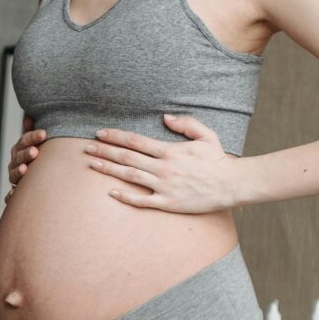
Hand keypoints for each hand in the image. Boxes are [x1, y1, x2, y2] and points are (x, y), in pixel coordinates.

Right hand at [3, 125, 46, 203]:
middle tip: (35, 152)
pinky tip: (12, 196)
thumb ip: (37, 130)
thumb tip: (30, 117)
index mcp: (21, 148)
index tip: (44, 134)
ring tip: (24, 169)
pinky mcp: (16, 193)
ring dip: (18, 171)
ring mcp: (15, 177)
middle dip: (25, 154)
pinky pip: (10, 195)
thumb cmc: (43, 154)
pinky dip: (10, 196)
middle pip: (18, 157)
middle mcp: (16, 162)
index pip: (25, 141)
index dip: (33, 137)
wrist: (41, 179)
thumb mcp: (42, 141)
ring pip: (13, 174)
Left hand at [86, 113, 241, 211]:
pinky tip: (111, 193)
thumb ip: (185, 124)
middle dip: (105, 151)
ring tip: (92, 164)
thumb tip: (165, 117)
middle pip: (127, 157)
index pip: (135, 141)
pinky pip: (142, 200)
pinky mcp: (167, 203)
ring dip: (109, 169)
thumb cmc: (218, 160)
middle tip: (86, 147)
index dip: (115, 136)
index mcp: (169, 151)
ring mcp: (164, 186)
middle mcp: (163, 168)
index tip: (100, 133)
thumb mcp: (206, 135)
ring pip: (130, 176)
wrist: (232, 185)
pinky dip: (125, 196)